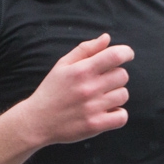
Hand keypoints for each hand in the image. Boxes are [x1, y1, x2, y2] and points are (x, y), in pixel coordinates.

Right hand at [14, 33, 132, 147]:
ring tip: (101, 98)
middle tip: (104, 82)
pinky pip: (122, 117)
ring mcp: (93, 108)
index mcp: (81, 70)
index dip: (126, 53)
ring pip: (123, 95)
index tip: (126, 55)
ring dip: (116, 95)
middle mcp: (89, 88)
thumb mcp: (63, 65)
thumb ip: (85, 49)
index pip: (115, 55)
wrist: (37, 121)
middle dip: (116, 76)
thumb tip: (107, 38)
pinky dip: (117, 114)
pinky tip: (106, 112)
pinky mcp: (95, 125)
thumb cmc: (52, 90)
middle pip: (123, 75)